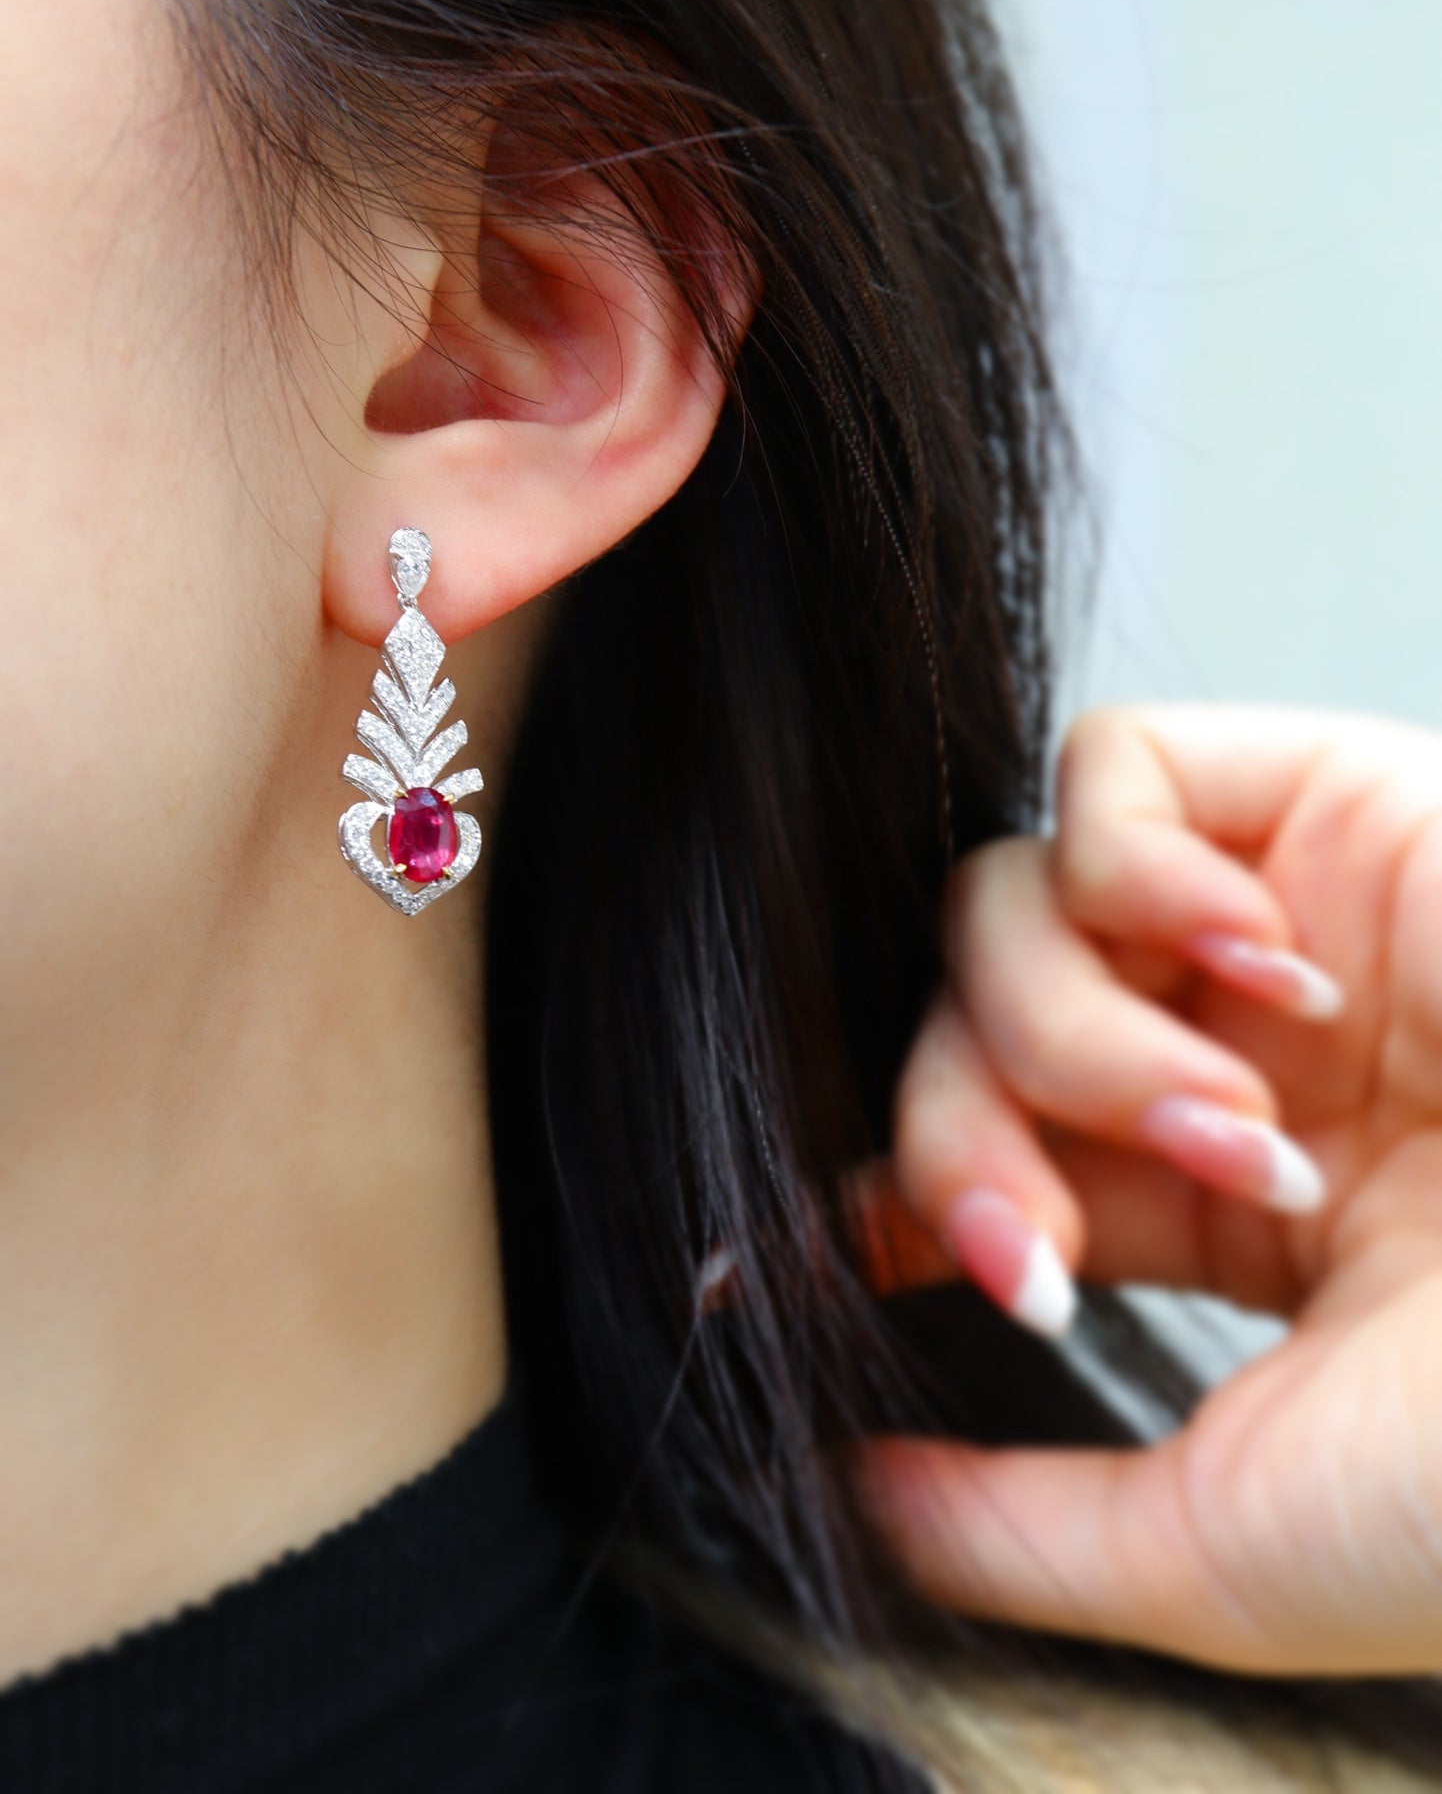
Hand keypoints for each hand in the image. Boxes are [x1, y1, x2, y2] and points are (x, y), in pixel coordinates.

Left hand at [849, 705, 1441, 1675]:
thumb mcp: (1236, 1542)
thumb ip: (1025, 1528)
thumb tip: (847, 1491)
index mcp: (1222, 1213)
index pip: (979, 1161)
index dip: (871, 1200)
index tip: (770, 1266)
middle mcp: (1238, 1055)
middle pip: (955, 1036)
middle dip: (961, 1150)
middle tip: (1049, 1257)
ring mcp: (1277, 928)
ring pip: (1005, 907)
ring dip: (1065, 1038)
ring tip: (1231, 1131)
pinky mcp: (1327, 801)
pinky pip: (1111, 768)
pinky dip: (1130, 873)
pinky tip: (1260, 975)